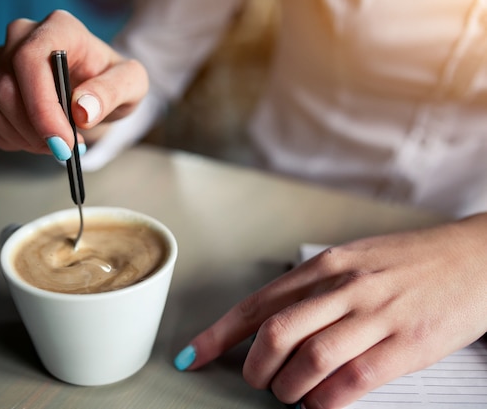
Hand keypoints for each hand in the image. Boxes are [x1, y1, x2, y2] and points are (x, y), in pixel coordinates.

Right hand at [0, 10, 147, 159]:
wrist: (98, 88)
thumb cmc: (113, 82)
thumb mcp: (131, 84)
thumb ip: (111, 93)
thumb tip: (82, 110)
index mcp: (58, 28)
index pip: (29, 60)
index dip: (42, 107)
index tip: (63, 141)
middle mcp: (21, 38)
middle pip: (5, 89)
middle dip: (36, 131)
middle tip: (67, 148)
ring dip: (25, 139)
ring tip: (57, 142)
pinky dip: (9, 140)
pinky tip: (36, 138)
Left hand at [175, 213, 486, 408]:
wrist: (476, 258)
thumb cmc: (411, 263)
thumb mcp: (353, 262)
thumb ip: (314, 290)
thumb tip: (273, 325)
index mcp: (325, 266)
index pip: (258, 303)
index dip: (219, 334)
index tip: (194, 355)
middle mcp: (343, 287)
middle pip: (275, 332)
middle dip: (253, 367)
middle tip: (256, 382)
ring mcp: (375, 315)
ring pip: (308, 359)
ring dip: (288, 388)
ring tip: (289, 395)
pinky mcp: (406, 345)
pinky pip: (352, 380)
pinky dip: (326, 400)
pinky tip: (320, 404)